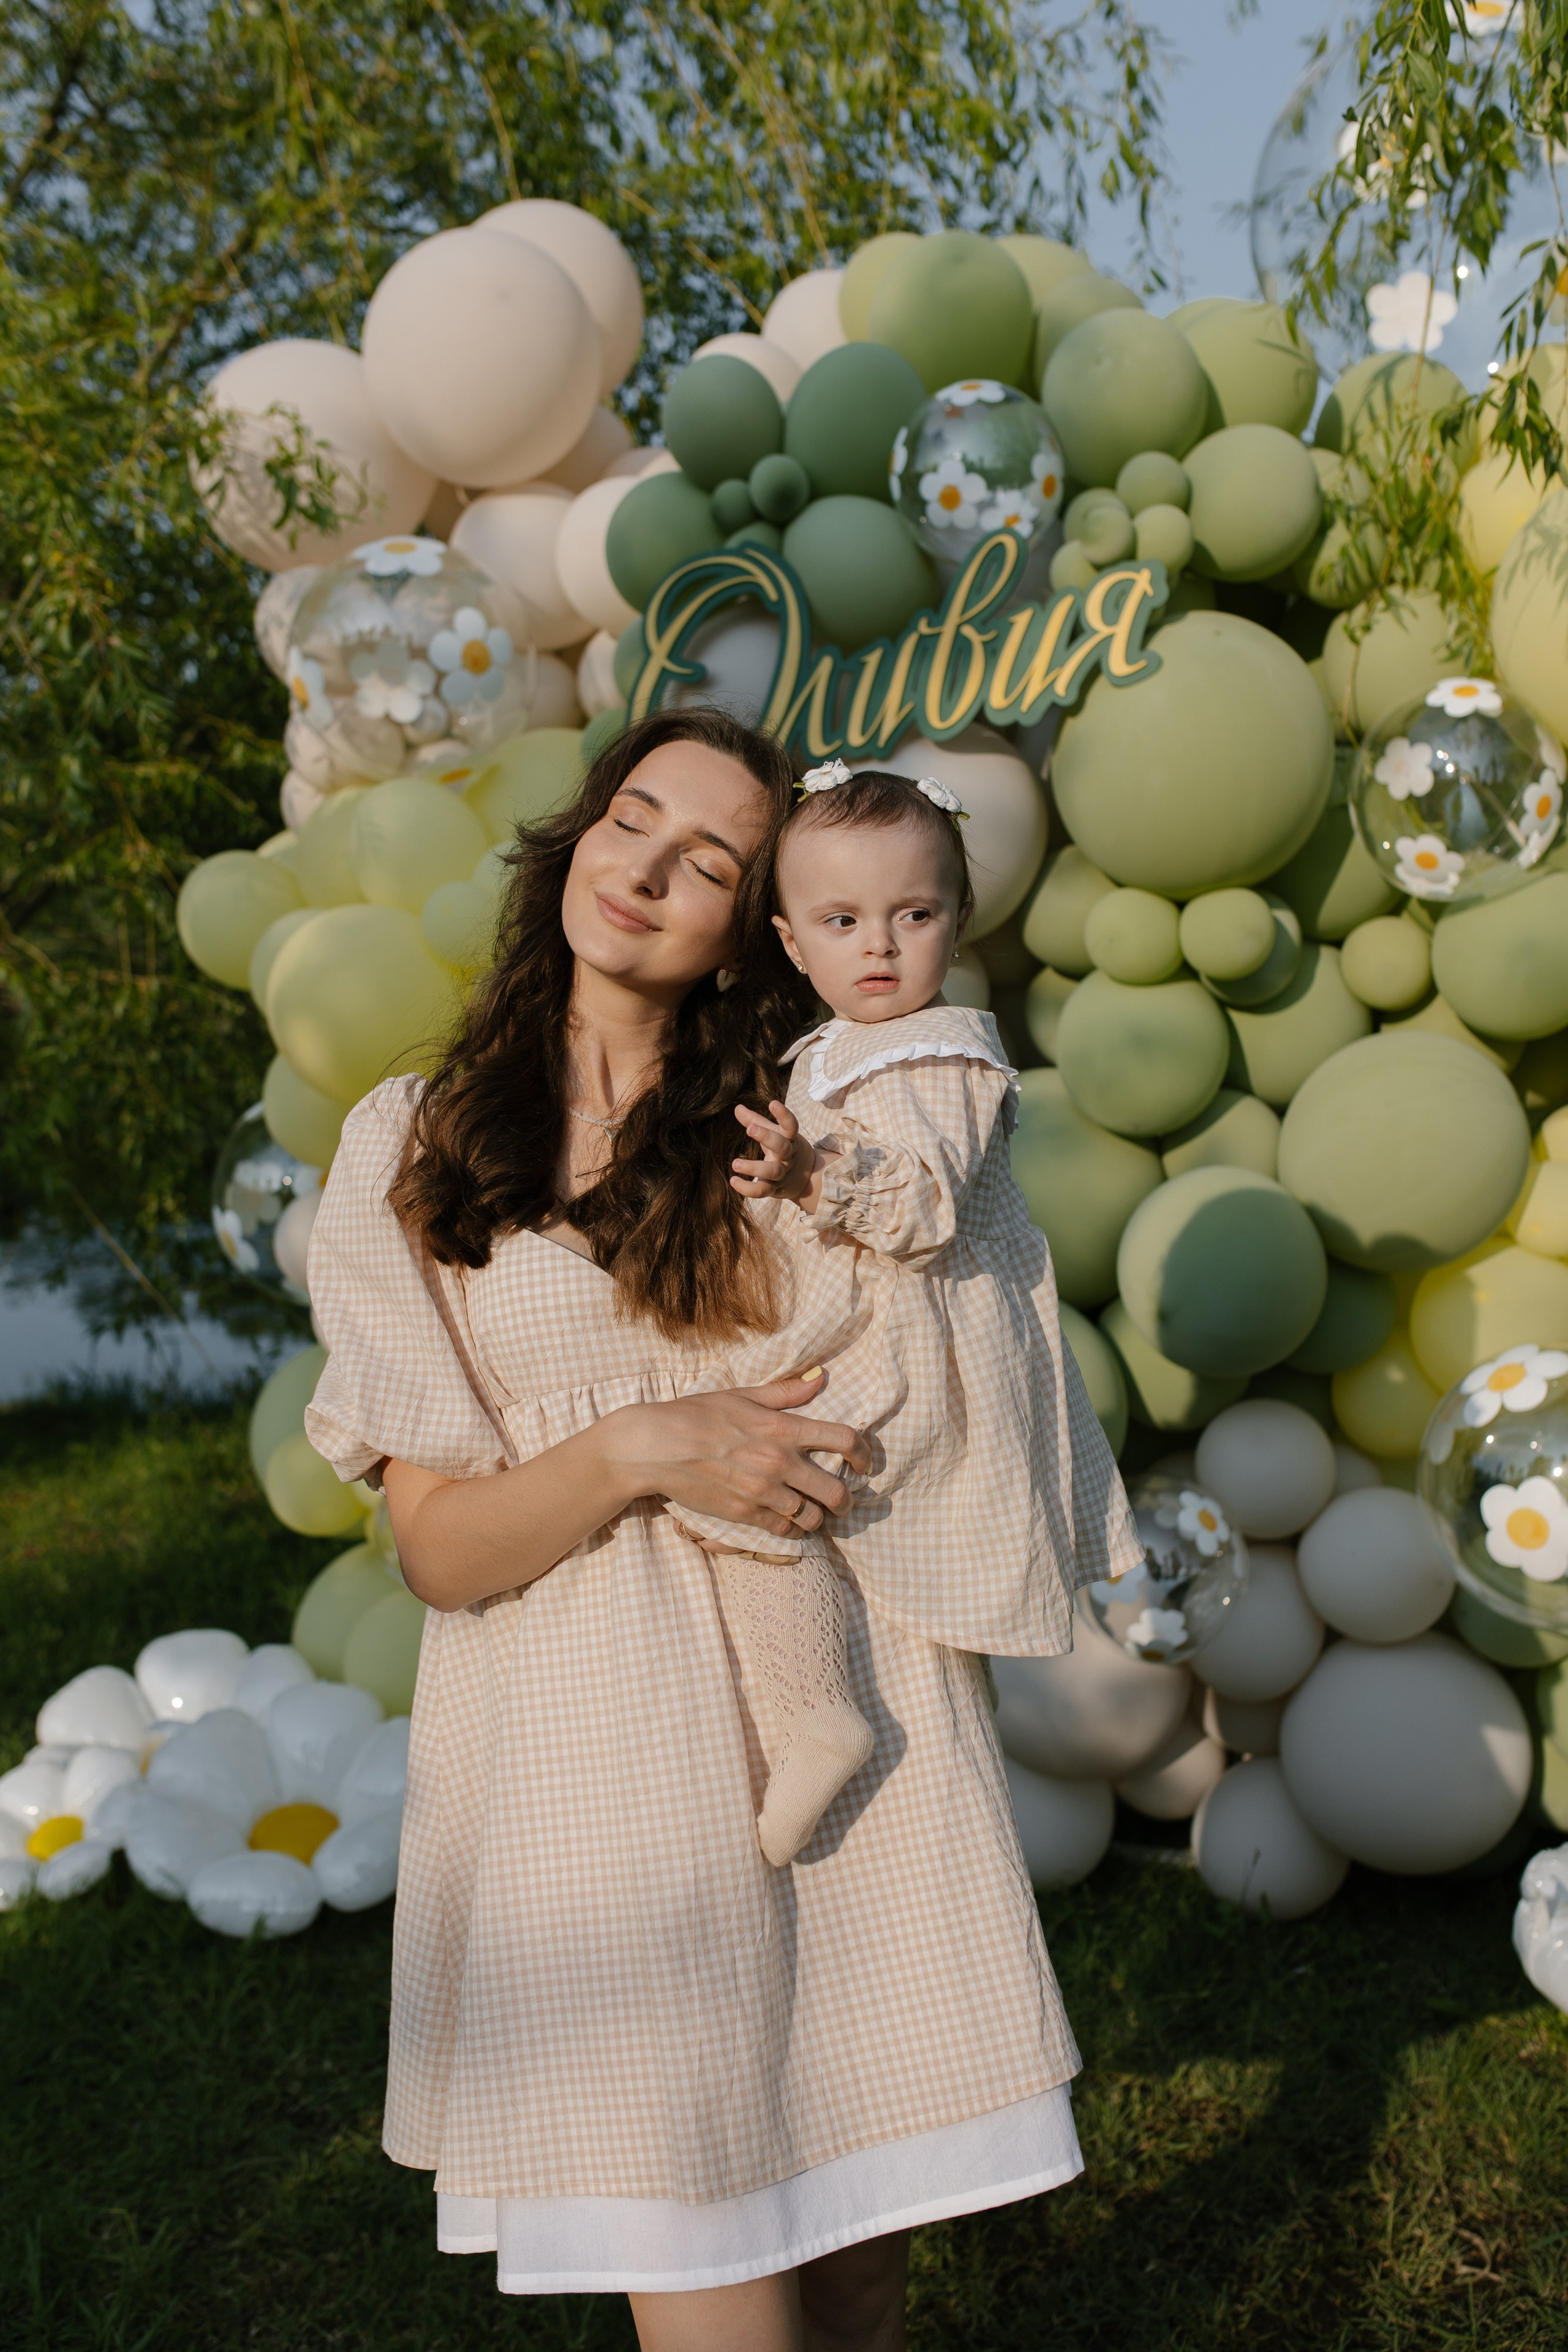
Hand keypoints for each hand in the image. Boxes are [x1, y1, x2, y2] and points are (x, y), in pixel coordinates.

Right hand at [605, 1371, 871, 1540]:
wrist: (656, 1446)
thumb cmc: (697, 1414)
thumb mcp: (742, 1394)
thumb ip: (786, 1392)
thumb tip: (820, 1378)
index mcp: (783, 1428)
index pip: (844, 1439)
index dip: (864, 1453)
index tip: (865, 1462)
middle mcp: (779, 1462)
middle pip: (836, 1491)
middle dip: (846, 1499)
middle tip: (843, 1499)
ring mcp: (762, 1492)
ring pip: (812, 1517)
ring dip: (819, 1517)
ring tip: (815, 1513)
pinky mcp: (744, 1513)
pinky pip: (784, 1531)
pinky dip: (793, 1530)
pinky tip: (789, 1522)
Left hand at [730, 1099, 809, 1199]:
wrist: (802, 1177)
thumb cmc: (783, 1148)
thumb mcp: (774, 1133)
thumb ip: (755, 1121)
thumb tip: (737, 1107)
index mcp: (789, 1139)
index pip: (791, 1126)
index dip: (784, 1115)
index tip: (773, 1103)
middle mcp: (788, 1156)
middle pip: (782, 1147)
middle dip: (767, 1137)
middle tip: (750, 1129)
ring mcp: (782, 1173)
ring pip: (772, 1171)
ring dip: (754, 1167)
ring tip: (735, 1163)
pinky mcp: (774, 1188)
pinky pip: (762, 1191)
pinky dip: (747, 1188)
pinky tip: (733, 1181)